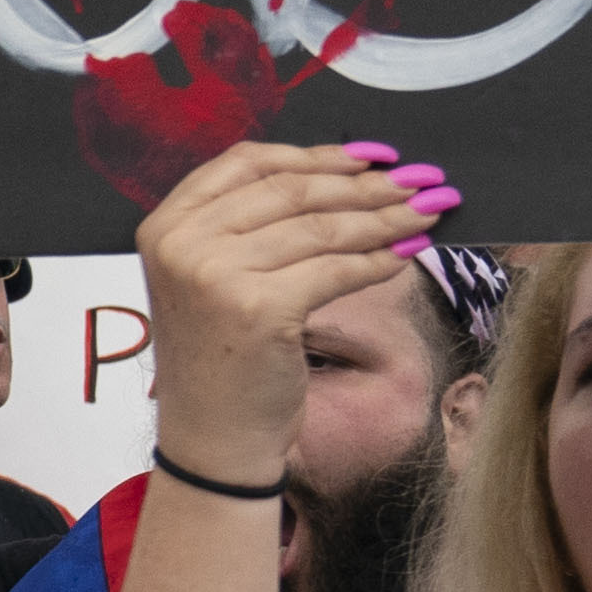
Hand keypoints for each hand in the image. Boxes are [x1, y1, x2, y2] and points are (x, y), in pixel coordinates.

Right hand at [130, 141, 452, 485]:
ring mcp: (216, 275)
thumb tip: (344, 176)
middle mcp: (183, 244)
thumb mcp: (212, 279)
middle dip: (367, 183)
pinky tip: (406, 254)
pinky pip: (336, 269)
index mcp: (165, 226)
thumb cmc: (221, 358)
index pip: (248, 163)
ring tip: (425, 212)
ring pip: (322, 227)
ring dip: (385, 217)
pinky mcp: (259, 308)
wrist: (212, 437)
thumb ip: (247, 226)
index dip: (317, 154)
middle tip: (420, 180)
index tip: (371, 156)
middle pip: (293, 190)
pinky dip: (378, 259)